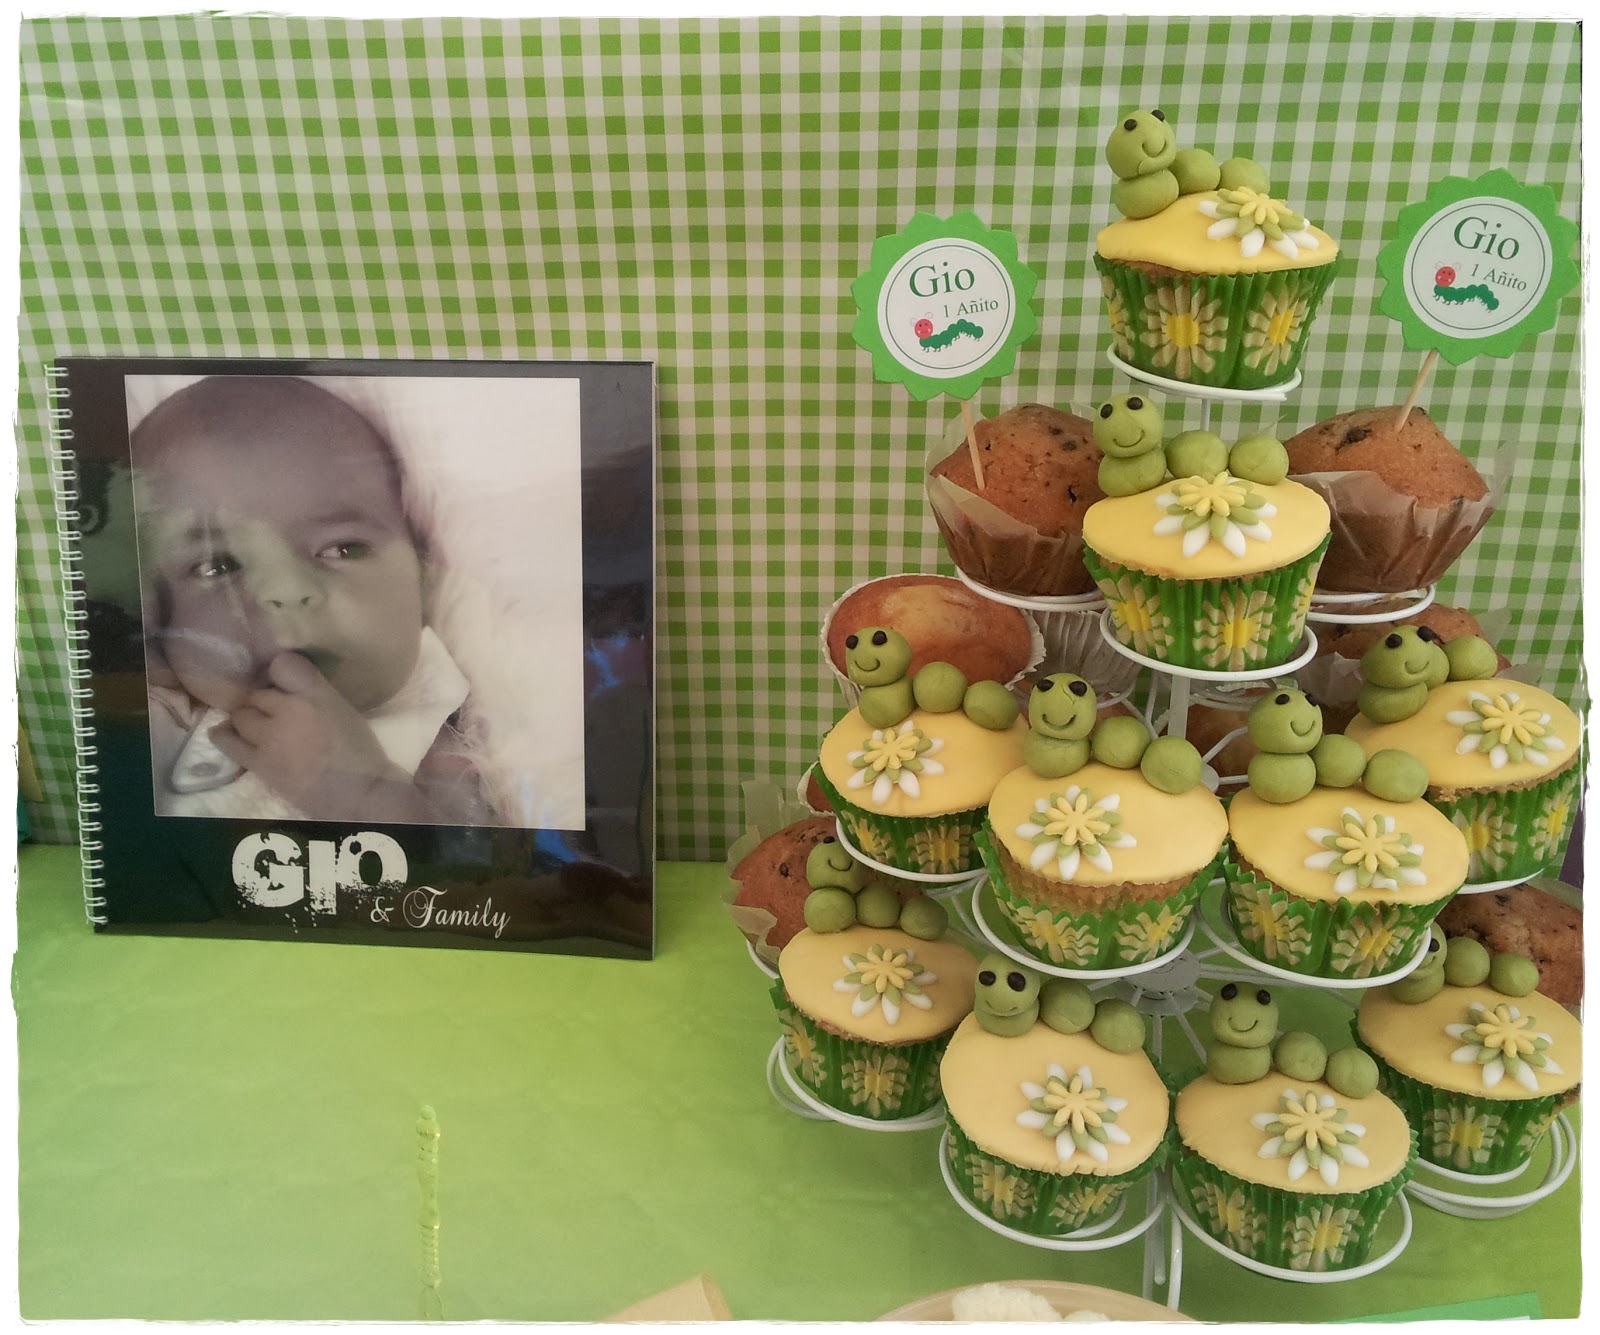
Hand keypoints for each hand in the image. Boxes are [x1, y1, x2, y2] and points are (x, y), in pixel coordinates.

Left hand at [210, 651, 411, 820]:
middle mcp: (290, 709)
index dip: (281, 671)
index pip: (284, 664)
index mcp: (317, 694)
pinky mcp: (260, 761)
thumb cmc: (358, 750)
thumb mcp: (342, 707)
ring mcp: (271, 736)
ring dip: (246, 717)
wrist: (357, 792)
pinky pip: (229, 741)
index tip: (285, 682)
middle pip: (260, 694)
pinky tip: (222, 732)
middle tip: (273, 711)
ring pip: (242, 715)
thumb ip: (314, 688)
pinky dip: (224, 734)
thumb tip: (286, 677)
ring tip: (254, 725)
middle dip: (263, 700)